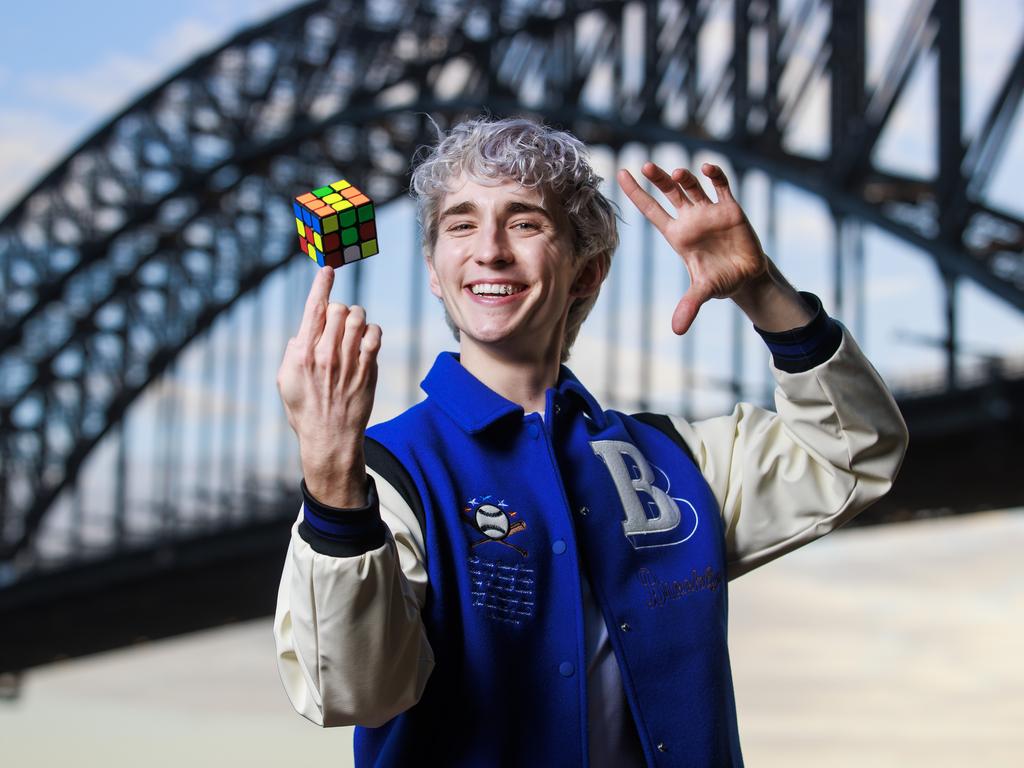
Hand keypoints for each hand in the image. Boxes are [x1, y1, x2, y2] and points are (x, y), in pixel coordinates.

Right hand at [276, 267, 381, 506]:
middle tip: (338, 321)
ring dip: (357, 317)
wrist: (329, 438)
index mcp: (302, 354)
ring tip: (353, 329)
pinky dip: (371, 332)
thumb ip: (291, 353)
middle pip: (339, 309)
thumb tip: (300, 335)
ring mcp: (349, 361)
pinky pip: (374, 335)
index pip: (313, 309)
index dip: (321, 284)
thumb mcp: (285, 382)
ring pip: (359, 317)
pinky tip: (366, 341)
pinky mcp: (367, 369)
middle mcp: (326, 354)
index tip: (329, 269)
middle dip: (339, 309)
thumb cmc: (304, 410)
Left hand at [617, 162, 768, 334]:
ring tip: (678, 174)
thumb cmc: (720, 281)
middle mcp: (690, 219)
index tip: (622, 173)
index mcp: (677, 236)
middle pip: (669, 194)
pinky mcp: (730, 208)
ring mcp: (709, 211)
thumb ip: (690, 306)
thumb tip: (678, 330)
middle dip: (658, 179)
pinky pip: (721, 186)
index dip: (636, 194)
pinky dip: (714, 175)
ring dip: (685, 178)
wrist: (748, 276)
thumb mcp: (704, 292)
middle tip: (646, 166)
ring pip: (692, 187)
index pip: (652, 211)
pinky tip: (707, 168)